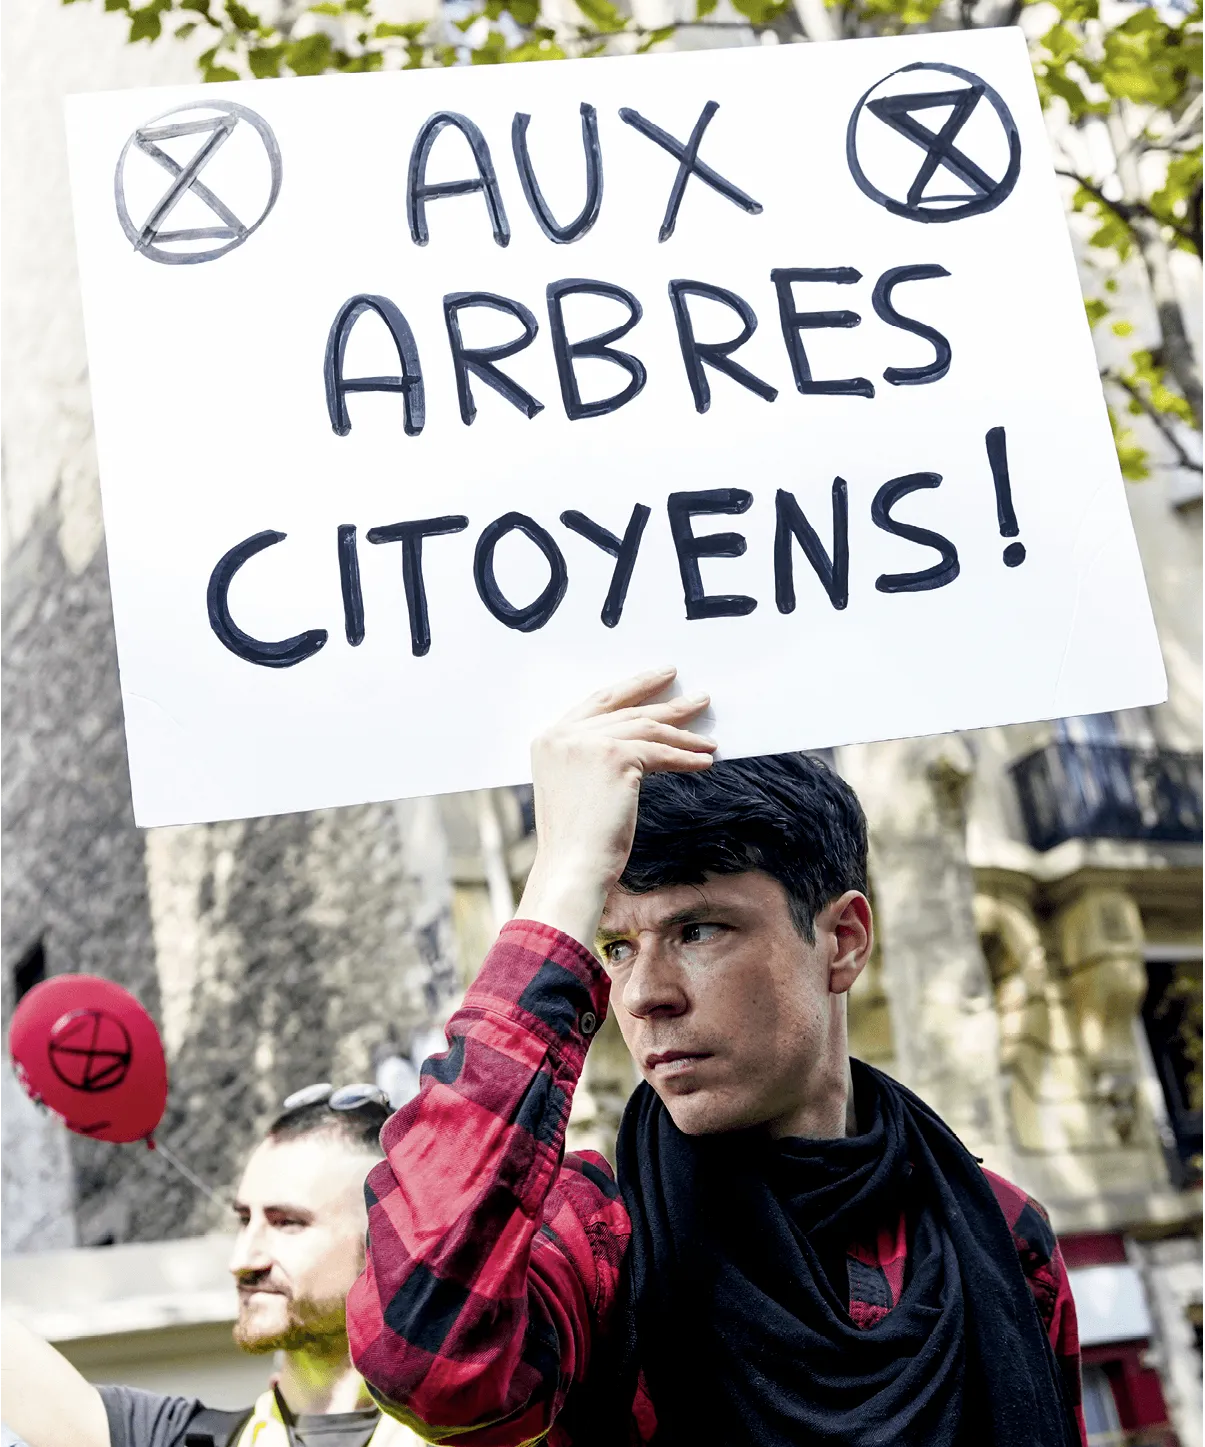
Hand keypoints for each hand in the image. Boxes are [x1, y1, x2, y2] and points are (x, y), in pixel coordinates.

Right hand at [516, 668, 714, 950]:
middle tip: (697, 698)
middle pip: (627, 709)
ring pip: (647, 729)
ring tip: (709, 739)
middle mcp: (564, 735)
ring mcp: (588, 743)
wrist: (572, 868)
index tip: (659, 679)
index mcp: (549, 739)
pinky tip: (704, 761)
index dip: (632, 688)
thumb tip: (642, 744)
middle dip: (666, 702)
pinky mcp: (614, 758)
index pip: (599, 703)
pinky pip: (659, 752)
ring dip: (684, 734)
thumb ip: (593, 758)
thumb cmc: (577, 841)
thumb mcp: (577, 787)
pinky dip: (685, 757)